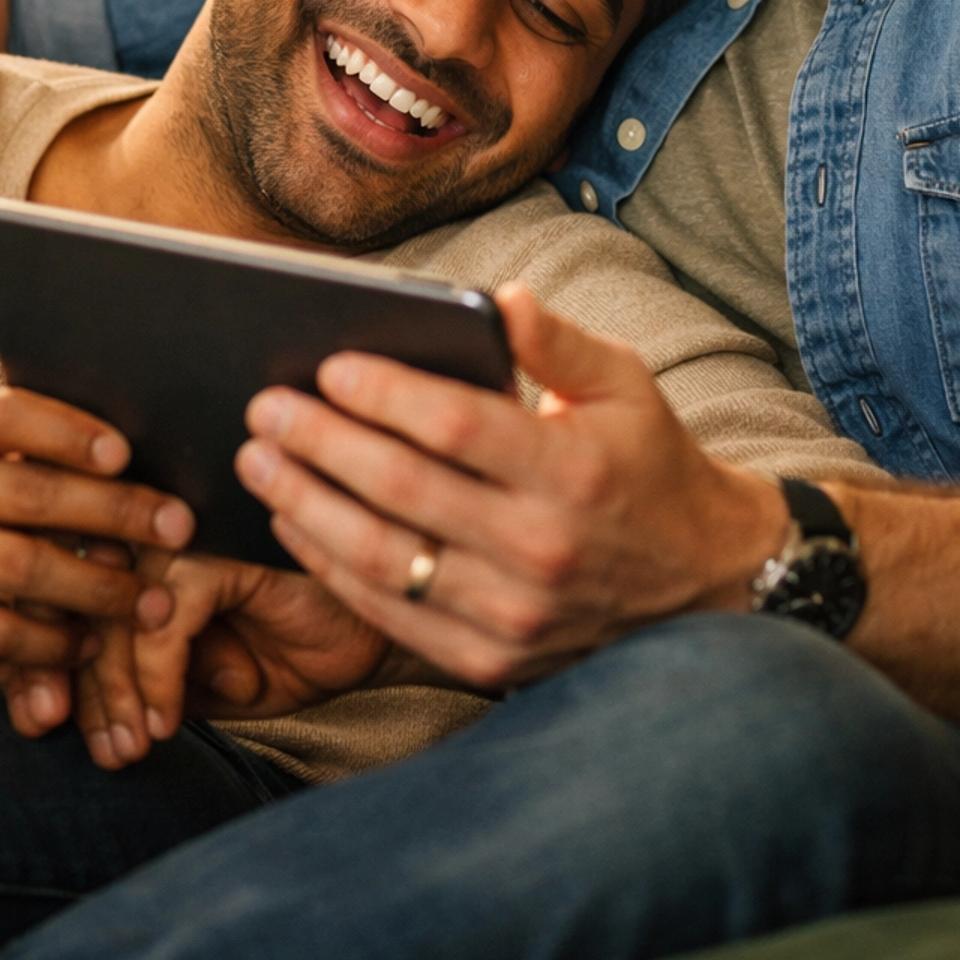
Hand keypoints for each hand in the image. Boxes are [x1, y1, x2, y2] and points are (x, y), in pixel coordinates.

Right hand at [0, 386, 193, 667]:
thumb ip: (34, 455)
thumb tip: (137, 457)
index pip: (8, 416)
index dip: (67, 432)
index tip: (125, 452)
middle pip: (30, 495)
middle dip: (114, 512)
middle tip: (179, 528)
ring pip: (18, 568)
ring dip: (96, 587)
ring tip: (150, 602)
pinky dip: (50, 641)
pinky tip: (88, 644)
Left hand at [0, 555, 386, 770]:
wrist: (371, 633)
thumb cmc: (280, 648)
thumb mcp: (191, 683)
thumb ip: (129, 683)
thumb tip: (51, 717)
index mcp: (127, 542)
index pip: (52, 589)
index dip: (31, 653)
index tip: (37, 723)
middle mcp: (145, 520)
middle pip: (69, 592)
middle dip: (62, 675)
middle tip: (74, 742)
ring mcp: (181, 524)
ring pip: (111, 607)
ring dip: (111, 690)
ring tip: (125, 750)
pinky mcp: (220, 542)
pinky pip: (165, 618)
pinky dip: (157, 678)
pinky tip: (165, 724)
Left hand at [236, 284, 787, 692]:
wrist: (701, 584)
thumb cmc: (648, 463)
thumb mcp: (624, 384)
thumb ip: (555, 341)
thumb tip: (498, 298)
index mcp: (574, 472)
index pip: (458, 427)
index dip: (387, 395)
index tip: (330, 365)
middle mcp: (540, 550)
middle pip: (404, 492)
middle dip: (322, 444)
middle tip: (265, 406)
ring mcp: (512, 617)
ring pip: (383, 560)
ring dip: (307, 506)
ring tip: (258, 459)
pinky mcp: (489, 661)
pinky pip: (390, 616)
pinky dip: (331, 568)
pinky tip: (294, 522)